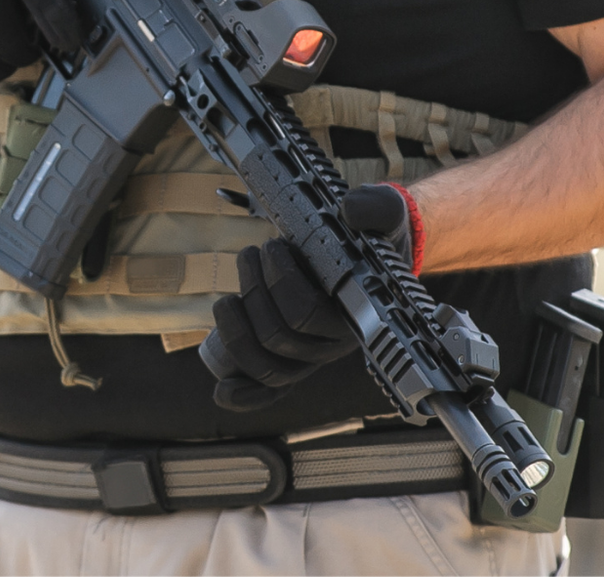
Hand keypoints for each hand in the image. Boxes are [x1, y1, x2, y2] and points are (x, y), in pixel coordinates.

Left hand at [199, 183, 420, 411]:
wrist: (371, 255)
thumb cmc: (373, 238)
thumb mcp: (382, 214)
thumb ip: (375, 208)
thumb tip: (350, 211)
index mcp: (354, 315)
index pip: (305, 313)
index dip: (278, 282)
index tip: (274, 245)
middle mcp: (332, 345)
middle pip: (276, 336)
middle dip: (253, 290)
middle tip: (255, 252)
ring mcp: (309, 358)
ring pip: (265, 364)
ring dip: (236, 325)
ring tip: (234, 290)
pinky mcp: (291, 363)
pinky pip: (268, 392)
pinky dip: (244, 395)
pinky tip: (221, 391)